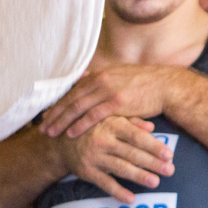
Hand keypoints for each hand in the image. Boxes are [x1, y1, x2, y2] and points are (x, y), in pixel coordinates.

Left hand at [43, 65, 181, 139]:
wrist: (165, 85)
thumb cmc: (145, 84)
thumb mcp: (120, 76)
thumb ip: (103, 79)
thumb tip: (87, 78)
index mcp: (100, 74)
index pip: (73, 90)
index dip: (59, 103)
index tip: (48, 113)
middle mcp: (100, 80)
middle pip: (71, 98)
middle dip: (55, 113)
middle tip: (42, 125)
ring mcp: (107, 90)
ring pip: (78, 107)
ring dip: (62, 121)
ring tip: (50, 132)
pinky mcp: (117, 102)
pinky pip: (93, 115)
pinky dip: (79, 124)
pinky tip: (70, 133)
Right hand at [55, 116, 173, 202]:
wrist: (61, 139)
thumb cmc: (93, 127)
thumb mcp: (111, 118)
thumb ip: (132, 122)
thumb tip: (152, 127)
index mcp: (112, 124)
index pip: (136, 136)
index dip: (154, 146)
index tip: (169, 154)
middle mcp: (103, 140)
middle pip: (131, 153)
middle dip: (152, 163)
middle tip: (170, 170)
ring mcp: (94, 157)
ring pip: (120, 168)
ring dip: (139, 176)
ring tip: (156, 182)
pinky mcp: (86, 171)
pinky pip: (105, 184)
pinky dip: (118, 192)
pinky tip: (131, 199)